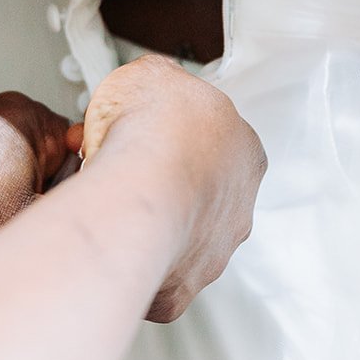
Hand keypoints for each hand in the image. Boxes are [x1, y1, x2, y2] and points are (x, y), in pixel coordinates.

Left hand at [0, 93, 73, 280]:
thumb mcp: (32, 219)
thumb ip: (73, 198)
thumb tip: (90, 195)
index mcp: (25, 114)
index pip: (86, 142)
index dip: (81, 182)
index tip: (69, 207)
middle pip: (52, 154)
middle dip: (47, 189)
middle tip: (30, 221)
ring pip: (19, 166)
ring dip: (17, 195)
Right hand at [80, 55, 264, 320]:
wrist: (138, 189)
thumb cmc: (151, 134)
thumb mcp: (151, 74)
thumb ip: (160, 81)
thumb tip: (153, 83)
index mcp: (245, 150)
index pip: (214, 143)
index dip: (173, 137)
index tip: (148, 136)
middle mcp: (239, 203)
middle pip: (202, 194)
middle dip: (166, 185)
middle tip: (128, 174)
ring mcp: (215, 248)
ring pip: (181, 238)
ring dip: (153, 226)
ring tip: (116, 209)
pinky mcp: (185, 285)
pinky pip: (158, 281)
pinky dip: (135, 266)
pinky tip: (114, 246)